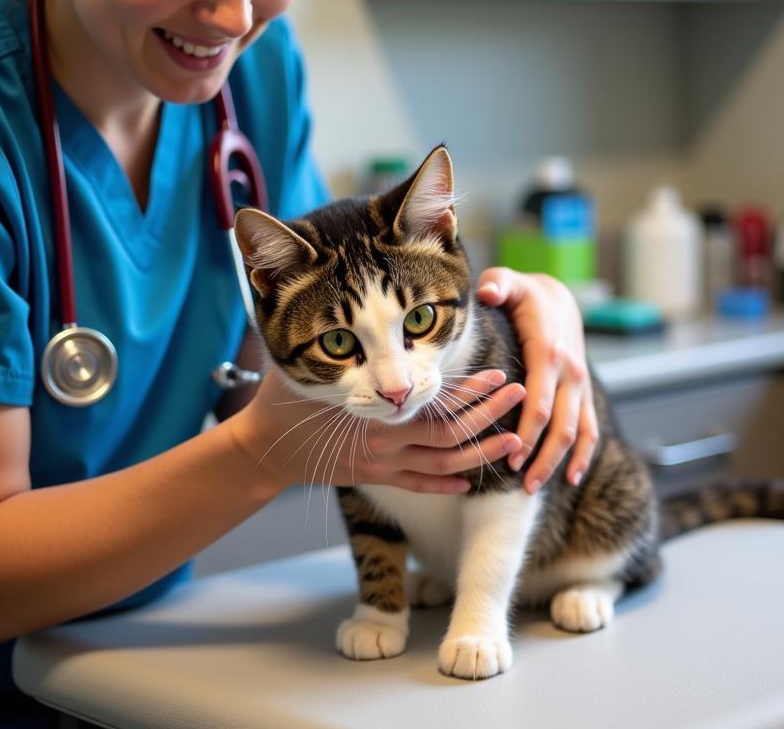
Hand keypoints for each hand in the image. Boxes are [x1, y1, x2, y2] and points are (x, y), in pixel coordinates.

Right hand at [230, 367, 523, 495]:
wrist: (263, 450)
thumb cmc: (283, 401)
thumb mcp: (307, 368)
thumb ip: (335, 345)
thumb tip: (346, 298)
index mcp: (374, 418)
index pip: (435, 409)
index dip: (470, 394)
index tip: (498, 374)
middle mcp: (385, 446)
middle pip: (450, 437)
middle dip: (489, 416)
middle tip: (519, 395)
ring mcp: (382, 466)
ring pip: (443, 466)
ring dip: (481, 453)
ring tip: (515, 440)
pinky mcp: (374, 478)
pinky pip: (417, 486)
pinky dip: (445, 484)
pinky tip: (469, 481)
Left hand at [477, 268, 597, 493]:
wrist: (559, 298)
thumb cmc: (525, 295)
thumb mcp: (509, 282)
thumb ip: (497, 284)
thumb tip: (489, 291)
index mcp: (549, 352)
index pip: (541, 402)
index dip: (528, 433)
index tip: (512, 458)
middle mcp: (570, 372)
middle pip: (560, 425)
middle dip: (542, 456)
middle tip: (521, 484)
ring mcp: (580, 384)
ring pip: (577, 432)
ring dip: (560, 462)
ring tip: (536, 488)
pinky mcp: (583, 392)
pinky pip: (590, 428)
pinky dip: (585, 455)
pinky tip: (572, 478)